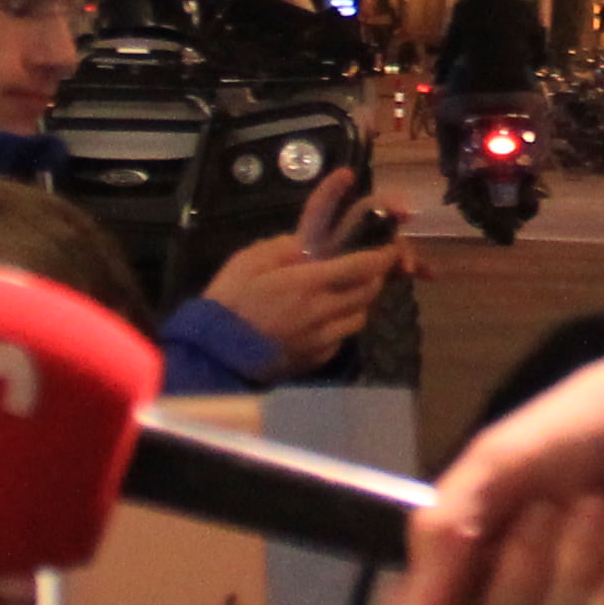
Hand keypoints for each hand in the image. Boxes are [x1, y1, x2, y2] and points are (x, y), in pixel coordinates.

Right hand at [201, 167, 400, 369]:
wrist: (215, 354)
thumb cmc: (229, 301)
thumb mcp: (249, 260)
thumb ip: (285, 247)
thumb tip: (310, 245)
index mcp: (308, 283)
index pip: (362, 266)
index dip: (381, 255)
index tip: (388, 247)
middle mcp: (323, 312)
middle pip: (368, 292)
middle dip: (374, 277)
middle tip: (365, 267)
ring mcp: (322, 340)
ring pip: (360, 317)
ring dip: (359, 302)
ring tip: (343, 293)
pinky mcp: (317, 360)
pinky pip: (342, 339)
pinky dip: (341, 326)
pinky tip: (323, 319)